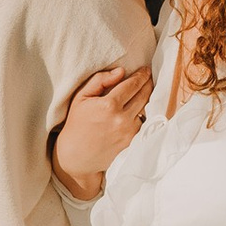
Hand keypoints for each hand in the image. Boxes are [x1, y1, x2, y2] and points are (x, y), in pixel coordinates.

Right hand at [50, 60, 151, 199]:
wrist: (76, 156)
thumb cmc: (77, 123)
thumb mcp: (81, 97)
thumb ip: (100, 80)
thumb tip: (121, 71)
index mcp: (109, 105)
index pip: (132, 84)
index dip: (141, 75)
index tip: (146, 70)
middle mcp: (122, 119)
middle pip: (144, 95)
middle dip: (148, 83)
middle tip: (149, 77)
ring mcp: (128, 132)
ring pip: (146, 109)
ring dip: (148, 99)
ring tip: (146, 91)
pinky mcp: (131, 143)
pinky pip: (143, 124)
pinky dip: (143, 115)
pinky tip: (141, 108)